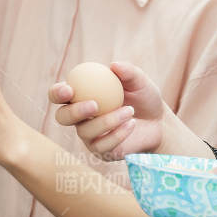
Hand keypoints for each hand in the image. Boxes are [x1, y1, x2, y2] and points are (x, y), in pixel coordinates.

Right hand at [49, 61, 167, 159]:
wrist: (158, 123)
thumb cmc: (144, 98)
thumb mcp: (140, 82)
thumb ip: (129, 72)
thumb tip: (114, 66)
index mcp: (81, 95)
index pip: (59, 94)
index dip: (57, 92)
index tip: (69, 89)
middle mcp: (79, 117)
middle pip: (62, 117)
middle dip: (74, 112)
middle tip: (94, 105)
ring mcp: (88, 136)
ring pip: (85, 131)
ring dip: (108, 120)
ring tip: (130, 111)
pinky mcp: (100, 151)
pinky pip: (102, 145)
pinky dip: (118, 133)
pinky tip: (131, 124)